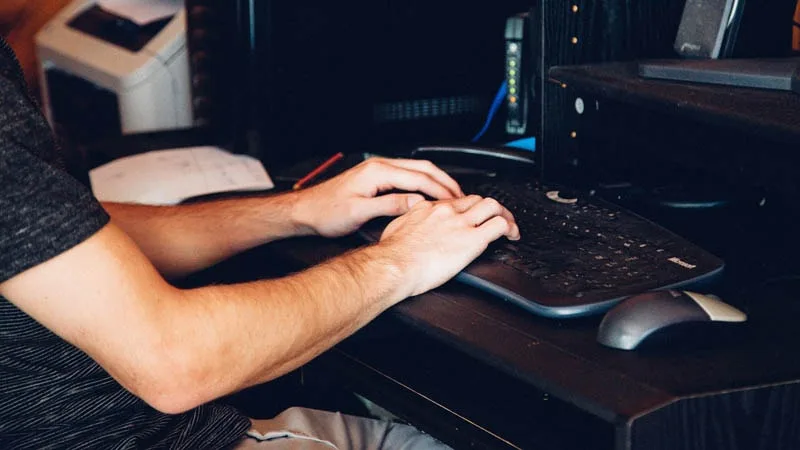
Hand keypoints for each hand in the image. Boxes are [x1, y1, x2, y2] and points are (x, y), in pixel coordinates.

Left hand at [292, 157, 463, 237]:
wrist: (305, 210)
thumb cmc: (326, 212)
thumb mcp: (359, 212)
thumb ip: (390, 205)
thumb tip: (416, 203)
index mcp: (378, 172)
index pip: (419, 178)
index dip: (440, 191)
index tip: (455, 202)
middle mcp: (379, 166)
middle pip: (422, 169)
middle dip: (445, 182)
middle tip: (462, 197)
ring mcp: (378, 170)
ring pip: (416, 170)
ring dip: (436, 181)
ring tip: (452, 195)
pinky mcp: (375, 177)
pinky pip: (407, 175)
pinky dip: (423, 183)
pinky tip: (430, 194)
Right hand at [378, 195, 519, 298]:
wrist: (394, 265)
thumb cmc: (391, 256)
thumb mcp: (395, 229)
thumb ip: (407, 223)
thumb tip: (408, 227)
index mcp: (428, 208)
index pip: (455, 201)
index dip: (467, 208)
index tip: (470, 217)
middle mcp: (447, 211)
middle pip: (476, 199)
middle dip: (488, 209)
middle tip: (494, 219)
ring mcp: (461, 223)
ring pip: (492, 206)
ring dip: (504, 214)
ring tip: (509, 225)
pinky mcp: (472, 239)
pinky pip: (500, 225)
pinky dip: (511, 228)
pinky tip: (512, 236)